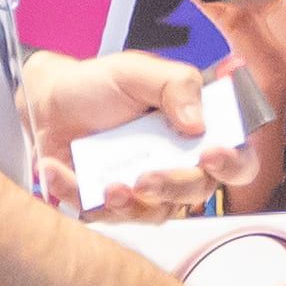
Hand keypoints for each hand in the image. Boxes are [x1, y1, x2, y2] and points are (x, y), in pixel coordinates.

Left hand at [20, 47, 266, 212]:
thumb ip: (176, 84)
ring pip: (153, 215)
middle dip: (173, 187)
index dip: (233, 164)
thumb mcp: (138, 70)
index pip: (236, 161)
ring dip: (131, 205)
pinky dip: (77, 195)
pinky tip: (57, 170)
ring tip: (108, 186)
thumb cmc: (101, 85)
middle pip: (196, 194)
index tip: (212, 154)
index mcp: (197, 135)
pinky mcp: (106, 205)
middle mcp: (176, 167)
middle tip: (148, 177)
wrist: (49, 100)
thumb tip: (198, 122)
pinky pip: (100, 215)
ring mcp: (143, 191)